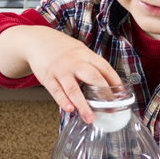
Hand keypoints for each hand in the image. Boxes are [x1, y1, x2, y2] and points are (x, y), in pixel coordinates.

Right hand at [0, 25, 121, 121]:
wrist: (37, 40)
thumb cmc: (62, 48)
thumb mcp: (80, 50)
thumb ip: (92, 64)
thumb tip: (109, 82)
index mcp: (85, 54)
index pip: (104, 67)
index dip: (114, 81)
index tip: (121, 94)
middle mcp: (74, 61)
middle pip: (92, 77)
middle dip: (103, 94)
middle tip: (110, 109)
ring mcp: (60, 70)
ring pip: (73, 89)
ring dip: (82, 105)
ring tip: (90, 118)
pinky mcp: (47, 77)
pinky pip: (56, 91)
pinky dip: (63, 101)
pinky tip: (70, 109)